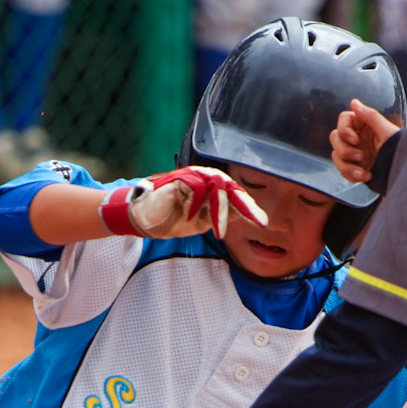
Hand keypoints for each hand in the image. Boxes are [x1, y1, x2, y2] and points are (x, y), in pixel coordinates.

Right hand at [100, 166, 267, 238]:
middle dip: (245, 206)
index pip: (235, 195)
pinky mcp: (178, 178)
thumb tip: (244, 216)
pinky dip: (196, 205)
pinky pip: (195, 187)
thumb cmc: (172, 219)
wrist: (143, 220)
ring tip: (218, 232)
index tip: (263, 223)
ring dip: (219, 211)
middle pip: (232, 188)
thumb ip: (221, 217)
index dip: (249, 208)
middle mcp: (205, 178)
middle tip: (258, 221)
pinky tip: (190, 218)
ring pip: (217, 187)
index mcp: (211, 188)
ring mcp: (192, 176)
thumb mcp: (202, 223)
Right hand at [331, 99, 401, 183]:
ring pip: (336, 156)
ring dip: (347, 166)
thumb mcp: (387, 132)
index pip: (344, 120)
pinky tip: (367, 176)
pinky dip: (351, 175)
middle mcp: (358, 137)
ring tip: (362, 173)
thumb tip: (354, 102)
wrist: (405, 172)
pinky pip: (343, 170)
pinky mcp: (355, 167)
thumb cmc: (400, 149)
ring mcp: (355, 153)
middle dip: (345, 150)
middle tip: (361, 156)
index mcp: (365, 125)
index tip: (355, 139)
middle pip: (336, 138)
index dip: (344, 129)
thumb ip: (370, 116)